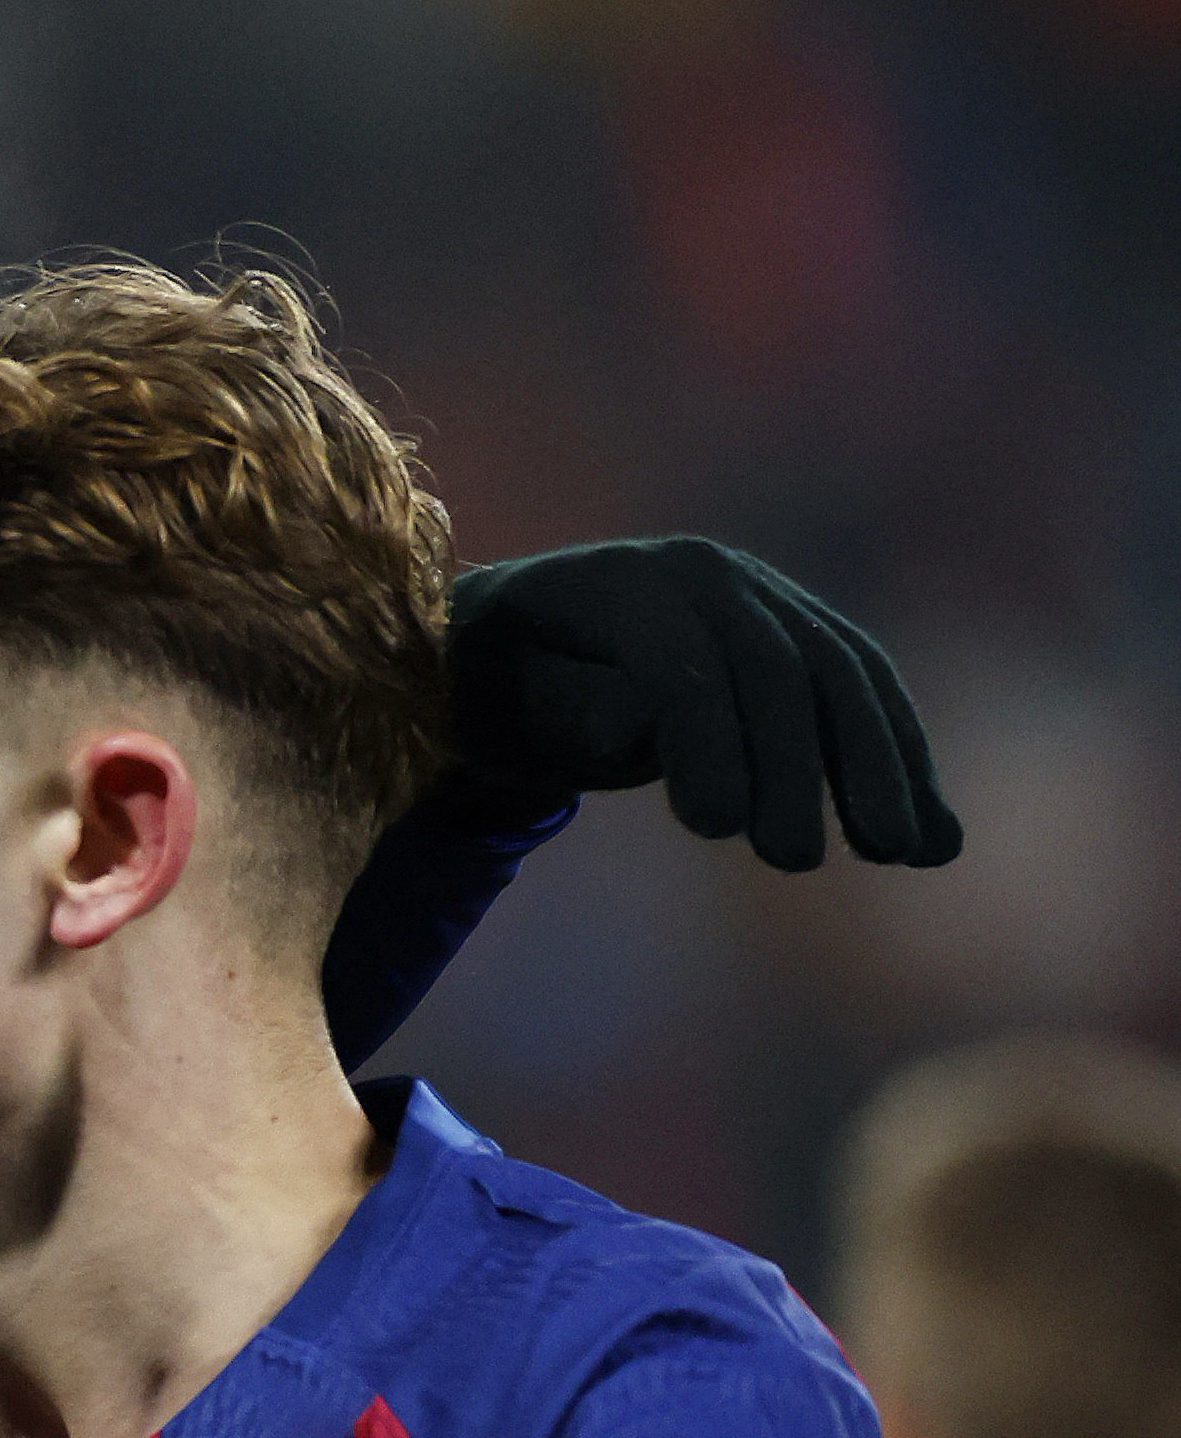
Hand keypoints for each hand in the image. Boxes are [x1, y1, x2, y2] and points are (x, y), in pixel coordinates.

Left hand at [441, 538, 954, 869]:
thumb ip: (573, 709)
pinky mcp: (800, 633)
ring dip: (881, 766)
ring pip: (841, 678)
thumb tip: (646, 719)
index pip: (683, 664)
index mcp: (624, 583)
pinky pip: (863, 692)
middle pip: (778, 668)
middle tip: (792, 863)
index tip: (715, 831)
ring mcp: (764, 596)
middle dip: (798, 768)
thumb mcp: (509, 704)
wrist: (519, 651)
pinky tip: (935, 835)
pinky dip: (903, 760)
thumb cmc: (501, 689)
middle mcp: (707, 574)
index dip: (705, 743)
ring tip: (900, 852)